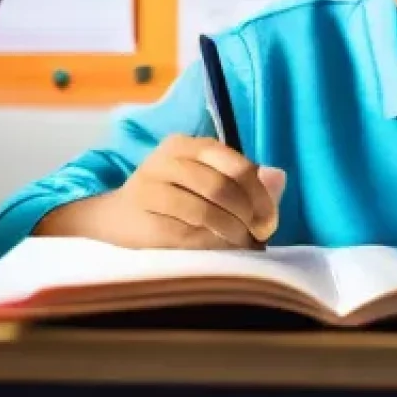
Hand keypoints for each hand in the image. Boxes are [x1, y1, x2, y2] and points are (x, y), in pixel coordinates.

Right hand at [37, 135, 286, 250]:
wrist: (116, 218)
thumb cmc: (175, 198)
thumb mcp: (209, 180)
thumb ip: (247, 180)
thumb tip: (279, 178)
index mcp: (190, 144)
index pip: (237, 165)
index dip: (260, 194)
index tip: (270, 219)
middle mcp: (167, 159)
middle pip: (222, 187)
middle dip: (247, 216)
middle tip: (258, 236)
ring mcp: (150, 187)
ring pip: (204, 211)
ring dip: (231, 233)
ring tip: (241, 246)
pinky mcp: (140, 219)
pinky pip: (185, 234)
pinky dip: (209, 245)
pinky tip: (219, 252)